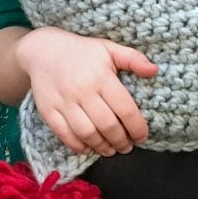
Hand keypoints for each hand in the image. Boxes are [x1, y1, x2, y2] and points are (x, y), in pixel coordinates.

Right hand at [15, 27, 157, 156]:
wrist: (43, 50)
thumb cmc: (82, 51)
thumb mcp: (108, 48)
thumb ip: (133, 59)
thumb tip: (154, 71)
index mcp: (101, 76)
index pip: (125, 109)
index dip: (137, 128)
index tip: (142, 137)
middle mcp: (82, 90)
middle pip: (107, 126)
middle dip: (121, 141)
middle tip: (127, 147)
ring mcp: (63, 102)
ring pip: (87, 134)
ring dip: (102, 147)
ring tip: (111, 150)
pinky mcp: (48, 111)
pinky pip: (65, 135)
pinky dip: (79, 146)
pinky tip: (89, 147)